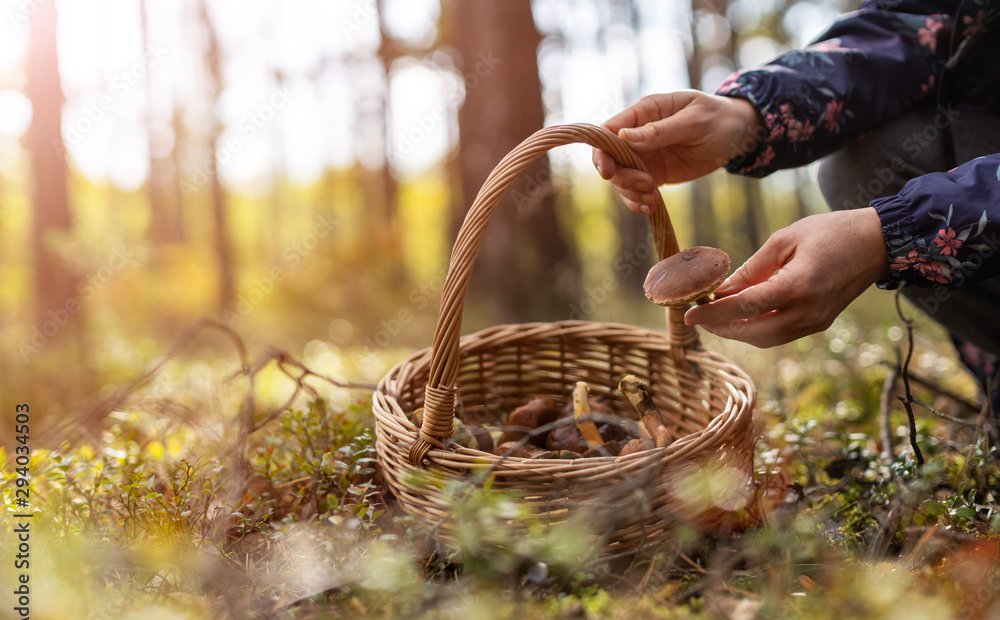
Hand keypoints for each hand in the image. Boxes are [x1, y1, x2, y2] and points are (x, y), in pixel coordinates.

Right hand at [592, 91, 762, 213]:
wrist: (737, 135)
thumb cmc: (718, 119)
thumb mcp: (695, 122)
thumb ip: (660, 130)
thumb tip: (624, 137)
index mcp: (645, 112)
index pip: (609, 130)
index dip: (602, 152)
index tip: (609, 172)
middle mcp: (637, 134)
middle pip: (610, 158)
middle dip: (621, 177)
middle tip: (646, 185)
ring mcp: (644, 155)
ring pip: (620, 178)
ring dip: (631, 192)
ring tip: (653, 199)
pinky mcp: (653, 173)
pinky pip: (634, 190)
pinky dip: (638, 201)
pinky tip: (652, 206)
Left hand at [684, 208, 889, 347]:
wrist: (877, 242)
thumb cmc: (830, 231)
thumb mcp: (784, 240)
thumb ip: (751, 269)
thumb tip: (721, 290)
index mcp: (798, 286)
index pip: (745, 307)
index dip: (713, 313)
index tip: (689, 314)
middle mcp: (808, 311)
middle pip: (753, 332)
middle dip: (721, 327)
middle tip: (698, 315)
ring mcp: (816, 322)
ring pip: (766, 339)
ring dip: (737, 332)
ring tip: (715, 316)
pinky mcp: (819, 324)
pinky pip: (780, 334)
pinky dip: (757, 329)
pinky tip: (741, 316)